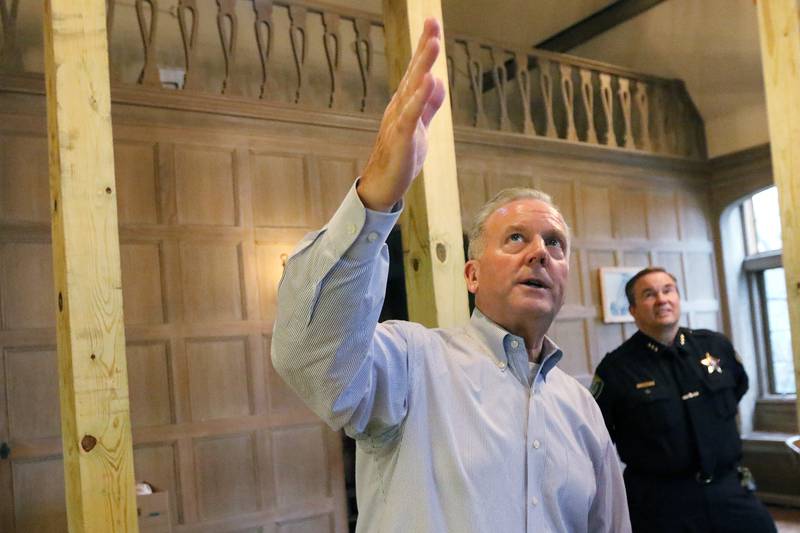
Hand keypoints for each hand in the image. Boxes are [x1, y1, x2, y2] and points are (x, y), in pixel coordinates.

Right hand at [357, 17, 446, 211]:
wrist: (382, 185)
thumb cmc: (400, 156)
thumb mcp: (420, 126)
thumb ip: (429, 105)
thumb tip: (438, 81)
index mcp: (405, 103)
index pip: (417, 71)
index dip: (425, 48)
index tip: (433, 23)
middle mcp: (399, 106)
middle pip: (414, 72)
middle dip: (424, 47)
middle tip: (432, 22)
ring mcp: (398, 121)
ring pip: (412, 89)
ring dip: (423, 66)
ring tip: (433, 43)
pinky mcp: (401, 138)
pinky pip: (411, 115)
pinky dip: (420, 98)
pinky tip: (430, 81)